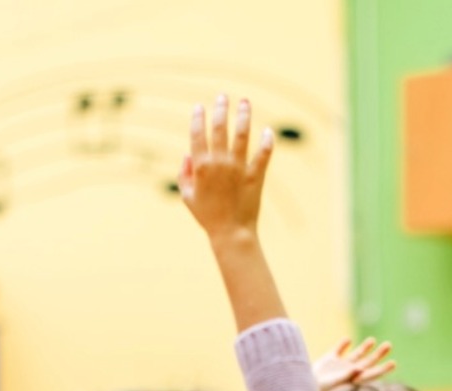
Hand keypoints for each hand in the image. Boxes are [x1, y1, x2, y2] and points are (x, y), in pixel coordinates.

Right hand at [178, 94, 273, 243]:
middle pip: (220, 128)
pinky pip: (263, 153)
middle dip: (221, 109)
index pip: (197, 136)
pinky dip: (267, 141)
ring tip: (244, 103)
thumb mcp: (188, 198)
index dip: (197, 119)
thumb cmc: (206, 216)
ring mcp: (239, 168)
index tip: (199, 107)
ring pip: (242, 134)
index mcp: (201, 168)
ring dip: (243, 116)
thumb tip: (187, 155)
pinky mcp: (256, 175)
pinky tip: (267, 130)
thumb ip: (184, 175)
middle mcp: (220, 164)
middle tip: (223, 97)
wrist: (230, 233)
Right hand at [312, 337, 394, 390]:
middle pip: (367, 362)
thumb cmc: (318, 390)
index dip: (383, 369)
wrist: (302, 387)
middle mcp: (349, 372)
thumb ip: (347, 375)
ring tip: (373, 340)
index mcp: (353, 380)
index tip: (393, 363)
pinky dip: (342, 344)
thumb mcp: (334, 383)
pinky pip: (338, 350)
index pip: (372, 374)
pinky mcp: (328, 360)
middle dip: (378, 354)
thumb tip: (360, 368)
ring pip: (356, 355)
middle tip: (389, 345)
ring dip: (364, 347)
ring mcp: (339, 366)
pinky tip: (347, 340)